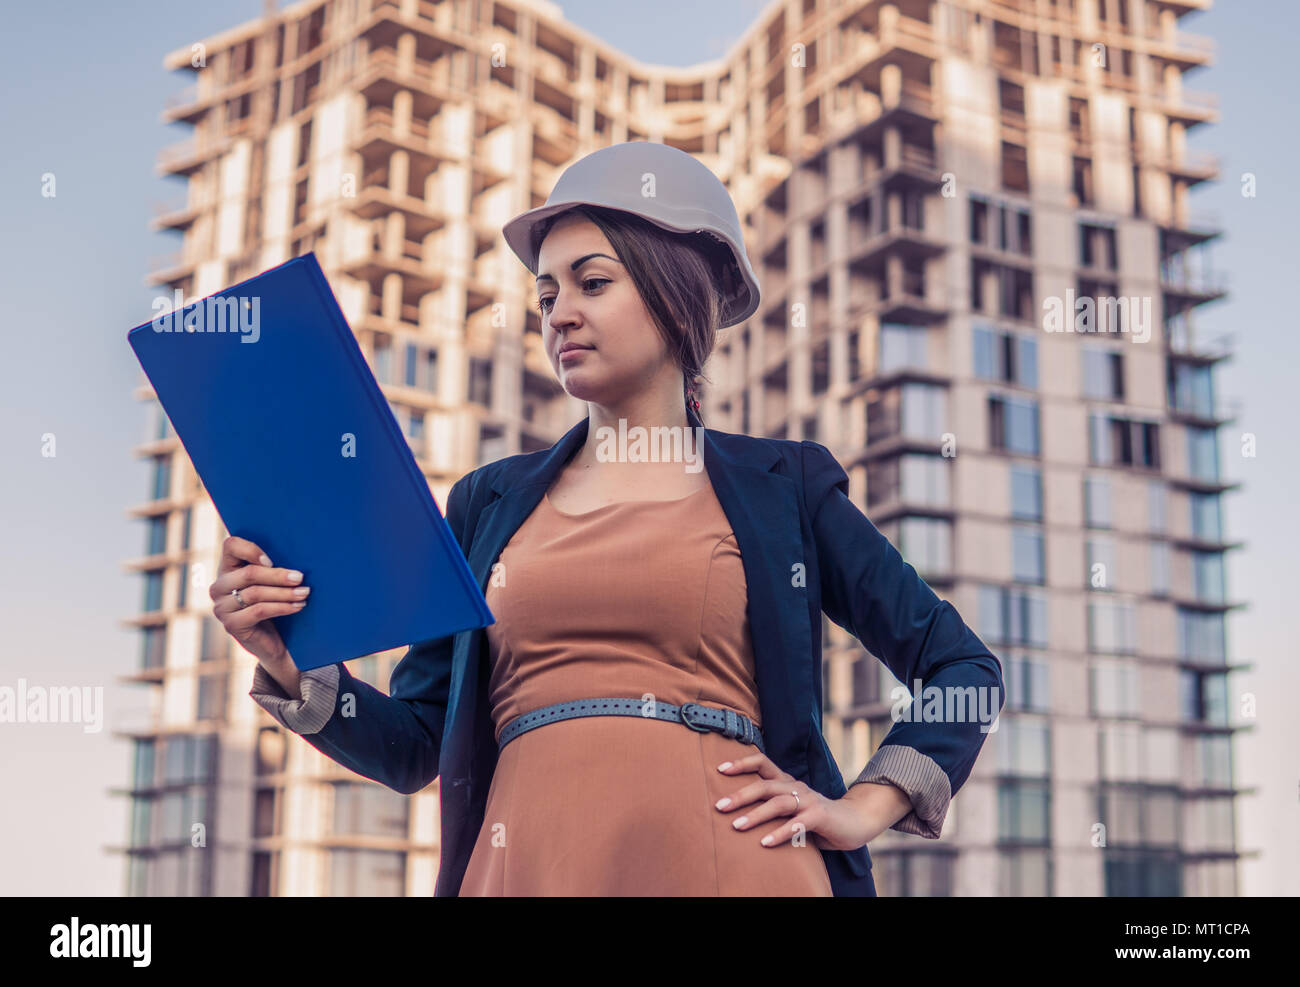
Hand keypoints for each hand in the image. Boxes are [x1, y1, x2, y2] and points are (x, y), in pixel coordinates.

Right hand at [209, 535, 308, 668]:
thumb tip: (296, 554)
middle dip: (278, 575)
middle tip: (300, 578)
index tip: (272, 560)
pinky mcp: (231, 625)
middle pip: (249, 573)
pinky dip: (282, 607)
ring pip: (256, 593)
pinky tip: (298, 606)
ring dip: (284, 593)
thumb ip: (272, 567)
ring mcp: (222, 607)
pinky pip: (259, 611)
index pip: (231, 546)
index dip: (251, 550)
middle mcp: (219, 587)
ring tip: (304, 593)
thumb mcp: (270, 583)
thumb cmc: (273, 604)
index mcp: (227, 568)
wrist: (271, 642)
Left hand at [714, 751, 878, 852]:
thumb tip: (739, 815)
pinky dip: (780, 833)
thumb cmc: (817, 818)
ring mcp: (808, 800)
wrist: (856, 821)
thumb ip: (772, 809)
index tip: (719, 769)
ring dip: (756, 815)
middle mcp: (796, 787)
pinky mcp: (820, 816)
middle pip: (764, 785)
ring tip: (736, 826)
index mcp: (788, 782)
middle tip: (719, 806)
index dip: (742, 763)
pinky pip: (797, 824)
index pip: (763, 763)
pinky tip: (765, 843)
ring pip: (778, 803)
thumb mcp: (792, 810)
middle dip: (740, 795)